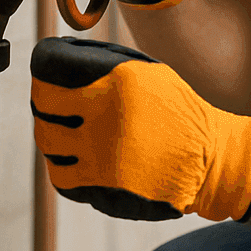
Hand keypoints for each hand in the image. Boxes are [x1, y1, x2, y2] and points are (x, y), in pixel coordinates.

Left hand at [30, 37, 250, 221]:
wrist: (209, 159)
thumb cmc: (177, 112)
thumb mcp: (149, 73)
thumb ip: (105, 65)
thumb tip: (59, 62)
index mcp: (117, 82)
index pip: (49, 72)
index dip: (42, 71)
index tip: (44, 73)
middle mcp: (106, 118)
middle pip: (43, 108)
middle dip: (44, 103)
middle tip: (53, 104)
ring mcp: (102, 157)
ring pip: (47, 143)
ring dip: (51, 134)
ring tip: (66, 131)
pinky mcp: (103, 188)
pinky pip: (61, 176)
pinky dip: (62, 165)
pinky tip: (78, 157)